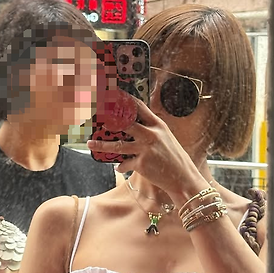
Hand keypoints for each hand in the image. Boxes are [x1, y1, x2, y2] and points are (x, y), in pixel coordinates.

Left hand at [87, 98, 204, 203]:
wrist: (183, 178)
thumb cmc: (175, 159)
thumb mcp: (166, 139)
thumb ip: (151, 131)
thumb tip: (133, 128)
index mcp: (158, 125)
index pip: (139, 107)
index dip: (125, 100)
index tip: (113, 94)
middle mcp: (151, 134)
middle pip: (124, 123)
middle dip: (108, 119)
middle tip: (96, 117)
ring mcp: (145, 149)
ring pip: (117, 145)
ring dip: (102, 145)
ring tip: (90, 143)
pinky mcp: (141, 163)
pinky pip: (125, 163)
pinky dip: (121, 165)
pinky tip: (118, 167)